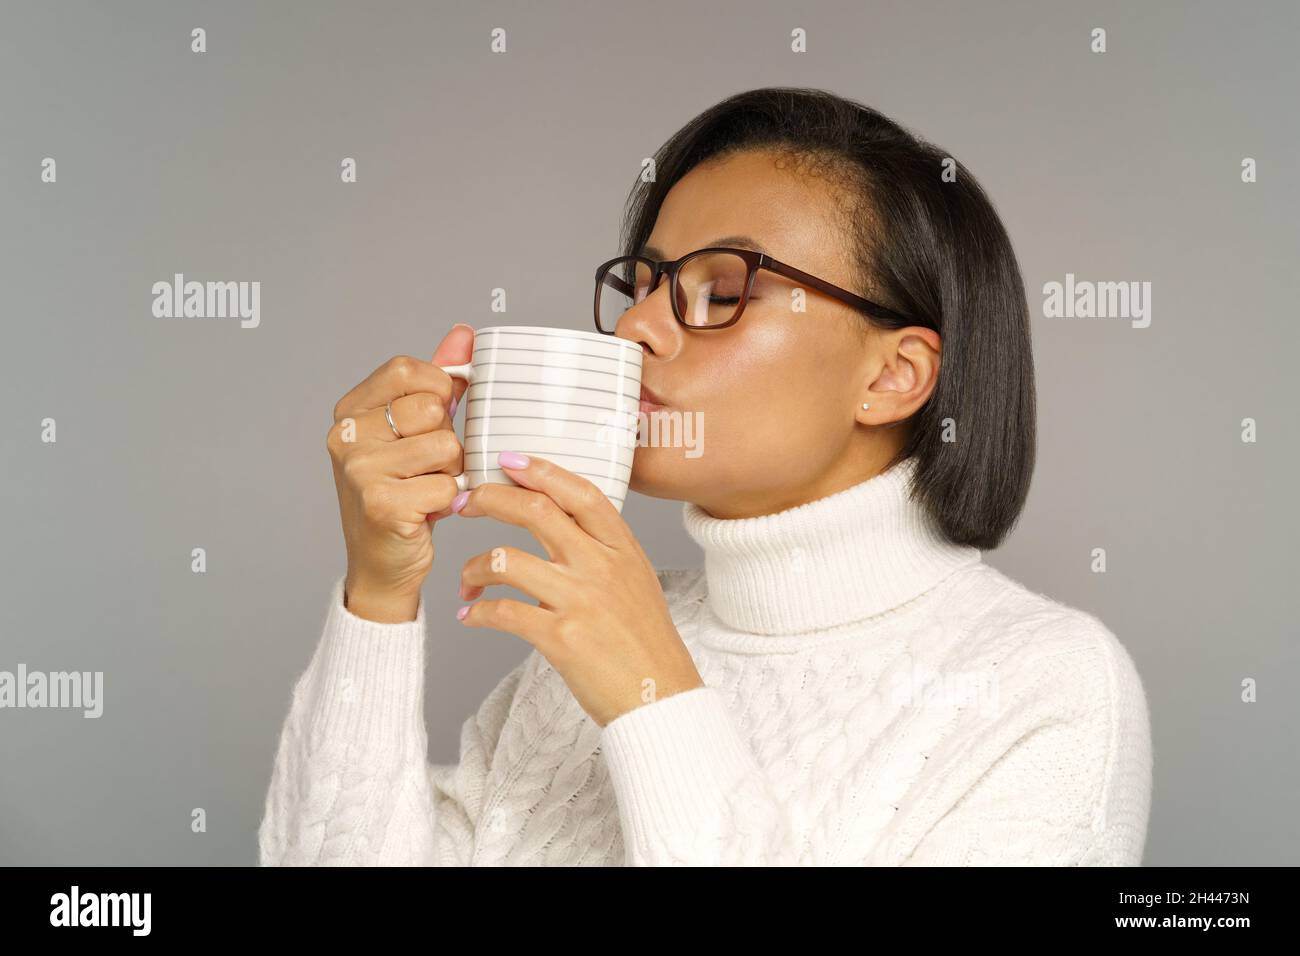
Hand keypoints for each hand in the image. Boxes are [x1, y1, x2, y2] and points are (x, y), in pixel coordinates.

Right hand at [326, 325, 473, 621]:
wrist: (382, 565)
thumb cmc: (401, 494)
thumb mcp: (415, 432)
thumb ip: (436, 380)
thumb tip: (464, 333)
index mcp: (350, 411)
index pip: (407, 369)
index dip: (438, 389)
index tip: (438, 415)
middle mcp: (346, 436)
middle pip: (431, 408)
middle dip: (447, 438)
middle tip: (428, 466)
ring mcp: (359, 470)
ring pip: (445, 446)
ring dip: (450, 471)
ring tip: (427, 488)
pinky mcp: (380, 503)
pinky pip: (445, 484)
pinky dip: (447, 500)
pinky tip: (426, 512)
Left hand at [452, 453, 704, 726]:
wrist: (661, 697)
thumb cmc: (646, 643)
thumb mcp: (636, 580)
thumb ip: (604, 549)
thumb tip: (563, 522)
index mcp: (622, 548)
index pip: (578, 492)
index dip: (540, 470)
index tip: (509, 461)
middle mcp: (600, 566)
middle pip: (534, 510)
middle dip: (489, 499)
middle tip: (466, 503)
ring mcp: (579, 600)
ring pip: (505, 559)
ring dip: (473, 566)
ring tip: (467, 580)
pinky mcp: (560, 638)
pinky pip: (501, 612)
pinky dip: (476, 612)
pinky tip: (471, 616)